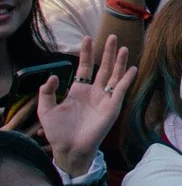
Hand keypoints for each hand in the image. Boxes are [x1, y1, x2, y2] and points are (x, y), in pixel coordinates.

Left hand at [35, 36, 135, 181]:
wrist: (69, 149)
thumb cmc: (58, 132)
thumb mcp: (46, 110)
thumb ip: (46, 92)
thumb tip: (54, 75)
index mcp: (79, 91)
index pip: (85, 67)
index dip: (86, 53)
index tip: (86, 38)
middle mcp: (94, 92)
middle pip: (103, 67)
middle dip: (107, 52)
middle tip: (112, 36)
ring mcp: (104, 99)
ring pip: (114, 75)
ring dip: (119, 62)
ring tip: (123, 47)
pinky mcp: (112, 107)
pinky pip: (121, 89)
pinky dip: (127, 78)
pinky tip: (132, 67)